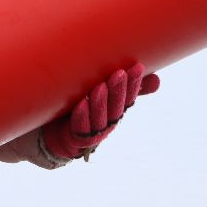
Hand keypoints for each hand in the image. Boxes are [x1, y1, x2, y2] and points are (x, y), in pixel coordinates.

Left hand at [41, 62, 158, 160]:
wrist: (57, 132)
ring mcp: (92, 131)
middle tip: (119, 73)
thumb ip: (116, 80)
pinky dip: (81, 116)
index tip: (137, 67)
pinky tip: (82, 104)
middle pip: (116, 107)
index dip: (133, 84)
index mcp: (114, 109)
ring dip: (100, 102)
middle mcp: (106, 120)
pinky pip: (79, 129)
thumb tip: (149, 71)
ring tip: (100, 86)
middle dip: (118, 90)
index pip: (127, 96)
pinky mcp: (75, 139)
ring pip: (99, 118)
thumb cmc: (80, 105)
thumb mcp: (98, 89)